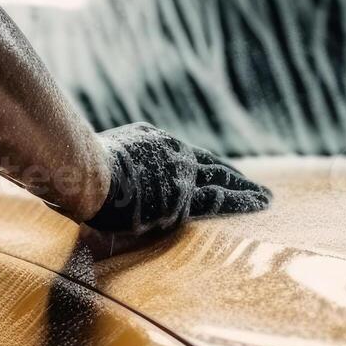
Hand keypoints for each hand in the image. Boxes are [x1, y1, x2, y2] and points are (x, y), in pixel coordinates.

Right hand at [84, 123, 271, 235]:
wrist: (85, 173)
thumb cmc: (79, 170)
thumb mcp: (100, 156)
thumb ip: (114, 166)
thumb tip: (93, 181)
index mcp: (153, 142)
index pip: (186, 157)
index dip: (206, 166)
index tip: (219, 172)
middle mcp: (172, 155)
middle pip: (210, 166)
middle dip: (231, 176)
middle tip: (252, 185)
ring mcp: (180, 175)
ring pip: (221, 180)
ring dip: (246, 189)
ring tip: (266, 197)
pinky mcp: (182, 199)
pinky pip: (220, 199)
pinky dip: (243, 200)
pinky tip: (261, 202)